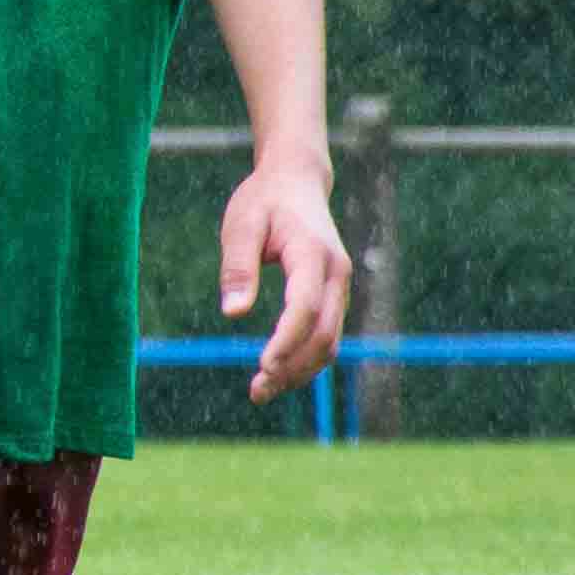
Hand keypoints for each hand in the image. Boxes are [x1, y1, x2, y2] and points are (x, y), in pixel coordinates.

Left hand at [223, 161, 352, 395]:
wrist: (297, 182)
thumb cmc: (264, 202)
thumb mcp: (241, 225)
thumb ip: (238, 268)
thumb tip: (233, 314)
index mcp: (314, 254)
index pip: (305, 307)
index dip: (286, 341)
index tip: (262, 366)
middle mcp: (337, 274)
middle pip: (324, 333)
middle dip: (293, 367)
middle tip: (257, 391)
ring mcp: (340, 287)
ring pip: (330, 341)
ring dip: (300, 371)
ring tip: (262, 391)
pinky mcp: (334, 296)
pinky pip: (327, 335)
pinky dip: (306, 359)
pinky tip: (278, 373)